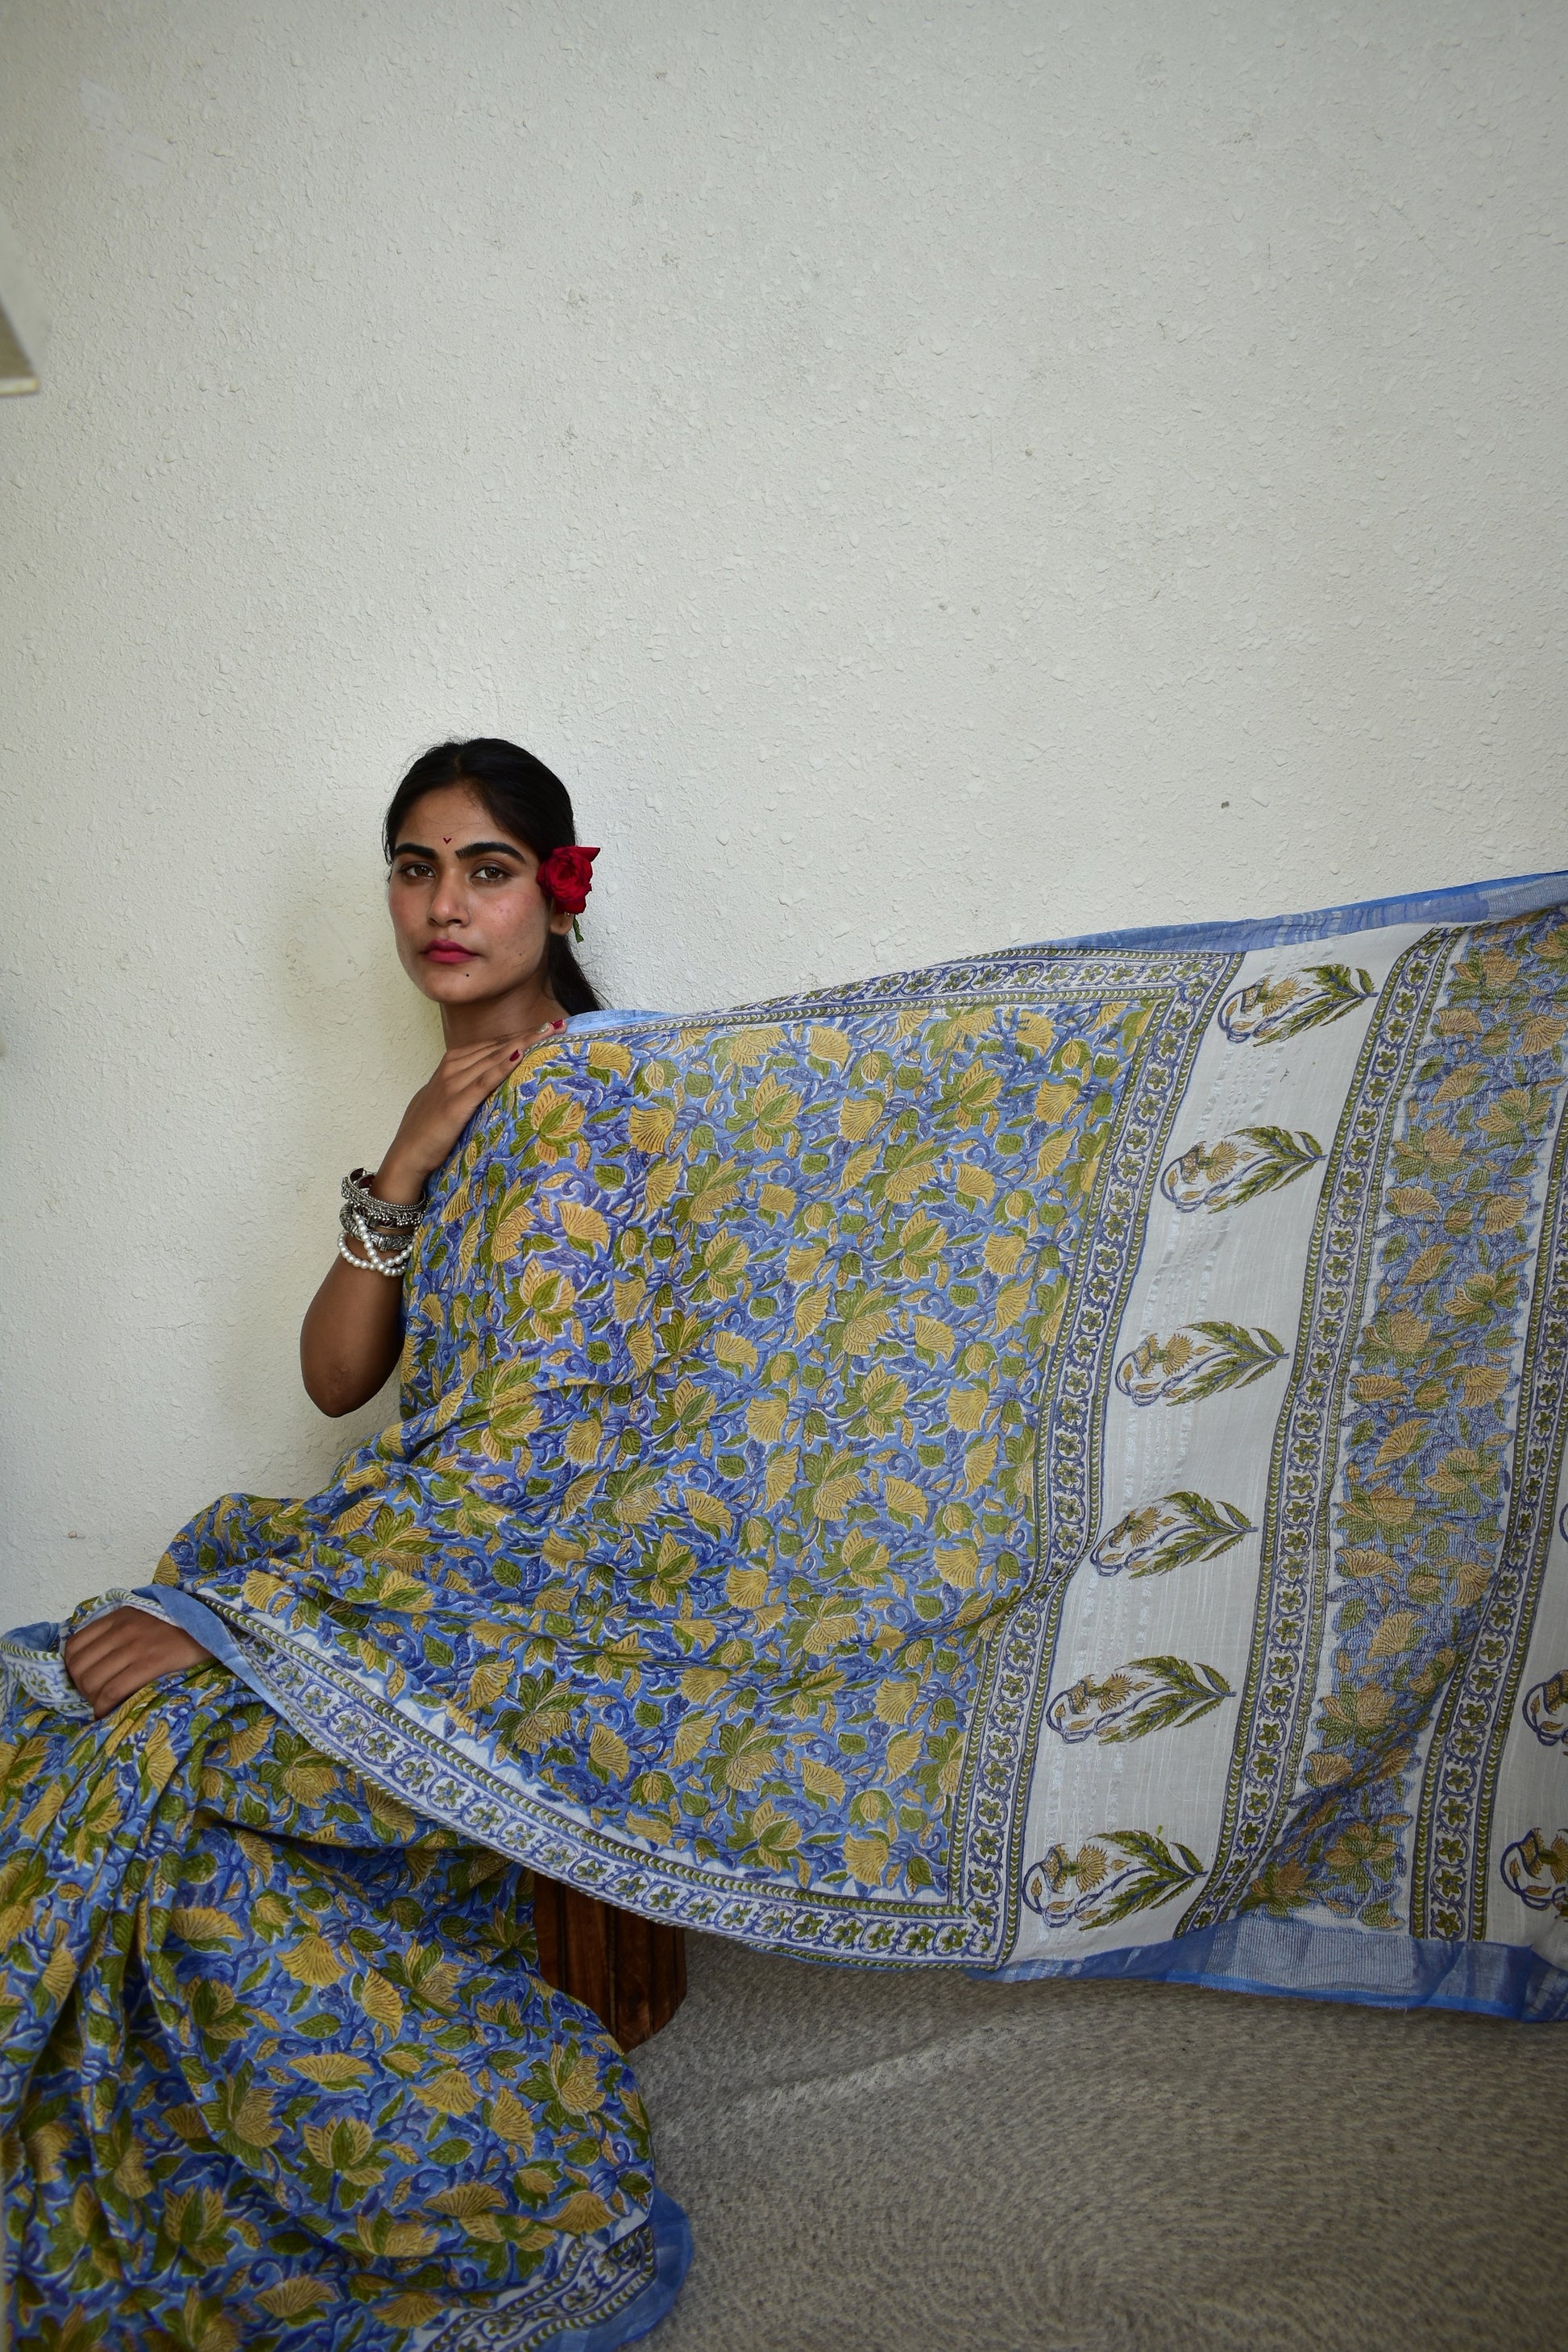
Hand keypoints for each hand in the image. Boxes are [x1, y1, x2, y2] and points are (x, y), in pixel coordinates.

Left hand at [63, 1607, 214, 1719]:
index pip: (75, 1645)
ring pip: (93, 1680)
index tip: (83, 1680)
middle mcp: (123, 1629)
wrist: (216, 1625)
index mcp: (119, 1616)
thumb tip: (96, 1660)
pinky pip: (113, 1691)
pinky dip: (103, 1707)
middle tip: (94, 1697)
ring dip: (92, 1700)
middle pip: (80, 1666)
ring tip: (102, 1706)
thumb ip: (120, 1630)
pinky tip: (107, 1714)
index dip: (72, 1669)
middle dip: (81, 1688)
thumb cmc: (181, 1627)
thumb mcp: (144, 1617)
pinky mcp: (151, 1663)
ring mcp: (136, 1646)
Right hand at [375, 1024, 564, 1198]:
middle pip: (497, 1046)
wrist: (407, 1154)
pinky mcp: (456, 1103)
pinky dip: (502, 1066)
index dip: (520, 1035)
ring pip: (494, 1057)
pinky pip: (484, 1080)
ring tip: (549, 1033)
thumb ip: (470, 1085)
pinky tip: (520, 1055)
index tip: (546, 1027)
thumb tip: (496, 1083)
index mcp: (452, 1063)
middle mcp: (453, 1067)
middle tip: (558, 1024)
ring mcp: (453, 1083)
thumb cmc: (430, 1129)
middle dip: (528, 1034)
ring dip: (523, 1043)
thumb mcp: (451, 1099)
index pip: (493, 1044)